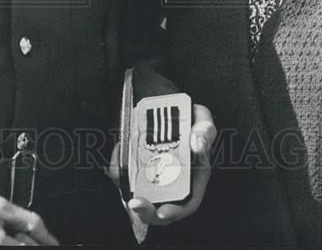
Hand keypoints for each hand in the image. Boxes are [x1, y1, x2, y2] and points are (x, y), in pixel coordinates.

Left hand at [126, 104, 216, 226]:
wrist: (173, 109)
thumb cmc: (192, 120)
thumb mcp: (203, 121)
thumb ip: (204, 131)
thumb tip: (197, 143)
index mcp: (195, 177)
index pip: (188, 203)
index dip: (176, 212)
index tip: (163, 212)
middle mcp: (175, 182)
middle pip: (161, 208)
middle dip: (147, 211)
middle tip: (135, 204)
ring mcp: (155, 177)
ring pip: (140, 197)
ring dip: (128, 194)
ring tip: (120, 177)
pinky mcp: (138, 167)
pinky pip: (126, 178)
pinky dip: (118, 172)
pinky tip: (117, 159)